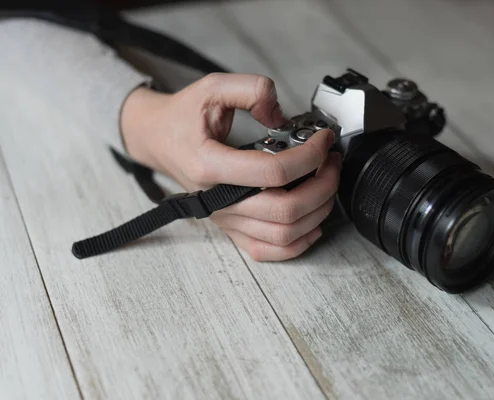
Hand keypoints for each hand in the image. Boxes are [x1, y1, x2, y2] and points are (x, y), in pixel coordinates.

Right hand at [120, 73, 341, 260]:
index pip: (273, 173)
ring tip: (327, 184)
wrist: (158, 139)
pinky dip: (297, 244)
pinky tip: (312, 223)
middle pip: (285, 210)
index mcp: (209, 165)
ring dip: (317, 212)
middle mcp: (217, 200)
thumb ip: (251, 89)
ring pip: (283, 235)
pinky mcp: (231, 227)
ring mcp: (225, 218)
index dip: (310, 155)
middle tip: (332, 162)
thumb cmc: (182, 117)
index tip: (323, 139)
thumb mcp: (212, 87)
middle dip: (323, 185)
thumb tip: (282, 115)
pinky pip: (267, 250)